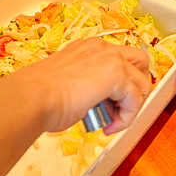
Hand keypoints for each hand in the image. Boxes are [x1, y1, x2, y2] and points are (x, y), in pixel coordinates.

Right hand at [15, 37, 151, 135]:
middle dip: (136, 87)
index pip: (118, 60)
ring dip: (131, 106)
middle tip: (120, 108)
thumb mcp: (68, 84)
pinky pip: (135, 100)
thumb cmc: (40, 95)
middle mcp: (102, 48)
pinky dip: (127, 118)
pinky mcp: (117, 75)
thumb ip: (87, 87)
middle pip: (140, 62)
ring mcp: (111, 59)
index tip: (104, 106)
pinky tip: (109, 127)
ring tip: (112, 122)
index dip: (118, 85)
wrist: (34, 97)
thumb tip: (94, 104)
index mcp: (88, 48)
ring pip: (142, 82)